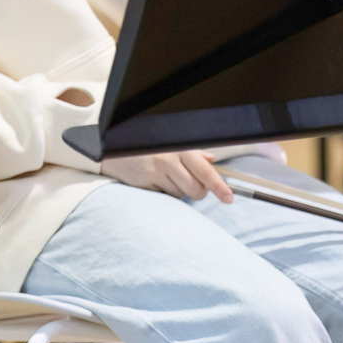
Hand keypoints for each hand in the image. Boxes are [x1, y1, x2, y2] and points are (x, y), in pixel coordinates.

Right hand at [100, 150, 233, 203]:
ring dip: (179, 191)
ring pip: (181, 195)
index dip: (218, 185)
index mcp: (178, 148)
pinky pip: (165, 197)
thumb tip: (212, 161)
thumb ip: (193, 153)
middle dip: (198, 192)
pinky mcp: (144, 184)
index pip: (204, 170)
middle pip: (195, 189)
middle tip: (190, 184)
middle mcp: (167, 159)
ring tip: (166, 177)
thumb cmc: (147, 146)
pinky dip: (165, 192)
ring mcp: (155, 172)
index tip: (228, 198)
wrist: (113, 147)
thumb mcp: (170, 143)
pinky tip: (156, 181)